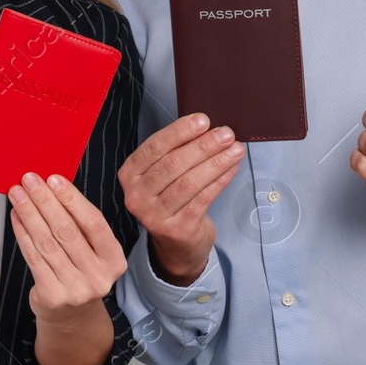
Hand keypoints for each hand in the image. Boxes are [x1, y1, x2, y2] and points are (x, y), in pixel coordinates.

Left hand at [8, 173, 126, 328]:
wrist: (72, 317)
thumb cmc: (81, 274)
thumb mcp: (93, 252)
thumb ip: (80, 225)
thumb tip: (53, 188)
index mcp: (114, 260)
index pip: (94, 223)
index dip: (72, 200)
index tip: (54, 180)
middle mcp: (98, 276)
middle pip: (67, 231)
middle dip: (45, 202)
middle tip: (30, 181)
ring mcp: (75, 289)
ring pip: (47, 243)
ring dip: (29, 214)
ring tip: (18, 194)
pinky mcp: (52, 296)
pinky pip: (34, 258)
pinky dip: (23, 234)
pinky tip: (17, 217)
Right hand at [119, 113, 242, 285]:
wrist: (175, 245)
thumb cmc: (171, 200)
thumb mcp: (163, 175)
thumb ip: (176, 152)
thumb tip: (207, 128)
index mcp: (130, 174)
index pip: (155, 147)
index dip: (180, 132)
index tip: (203, 120)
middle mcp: (137, 195)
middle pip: (173, 164)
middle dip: (203, 146)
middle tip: (226, 134)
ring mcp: (155, 215)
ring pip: (189, 182)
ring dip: (216, 163)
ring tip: (235, 150)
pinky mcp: (176, 229)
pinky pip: (202, 200)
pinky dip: (220, 181)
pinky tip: (231, 169)